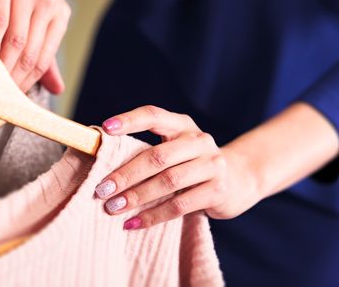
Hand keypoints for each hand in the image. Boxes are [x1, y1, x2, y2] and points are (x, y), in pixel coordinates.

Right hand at [0, 0, 69, 93]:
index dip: (29, 83)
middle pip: (31, 53)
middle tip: (0, 99)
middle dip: (15, 80)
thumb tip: (56, 87)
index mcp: (60, 14)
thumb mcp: (38, 13)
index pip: (45, 59)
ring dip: (3, 67)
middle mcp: (48, 4)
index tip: (15, 99)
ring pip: (16, 41)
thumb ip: (46, 51)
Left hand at [94, 106, 260, 229]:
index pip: (153, 115)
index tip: (105, 129)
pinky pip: (179, 205)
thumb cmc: (190, 164)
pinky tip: (133, 223)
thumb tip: (101, 161)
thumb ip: (148, 151)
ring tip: (113, 207)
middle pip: (157, 156)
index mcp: (181, 125)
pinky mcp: (217, 190)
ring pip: (168, 181)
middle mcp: (198, 140)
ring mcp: (211, 165)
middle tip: (102, 189)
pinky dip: (153, 216)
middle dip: (126, 174)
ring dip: (137, 196)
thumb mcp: (174, 150)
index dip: (129, 121)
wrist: (237, 180)